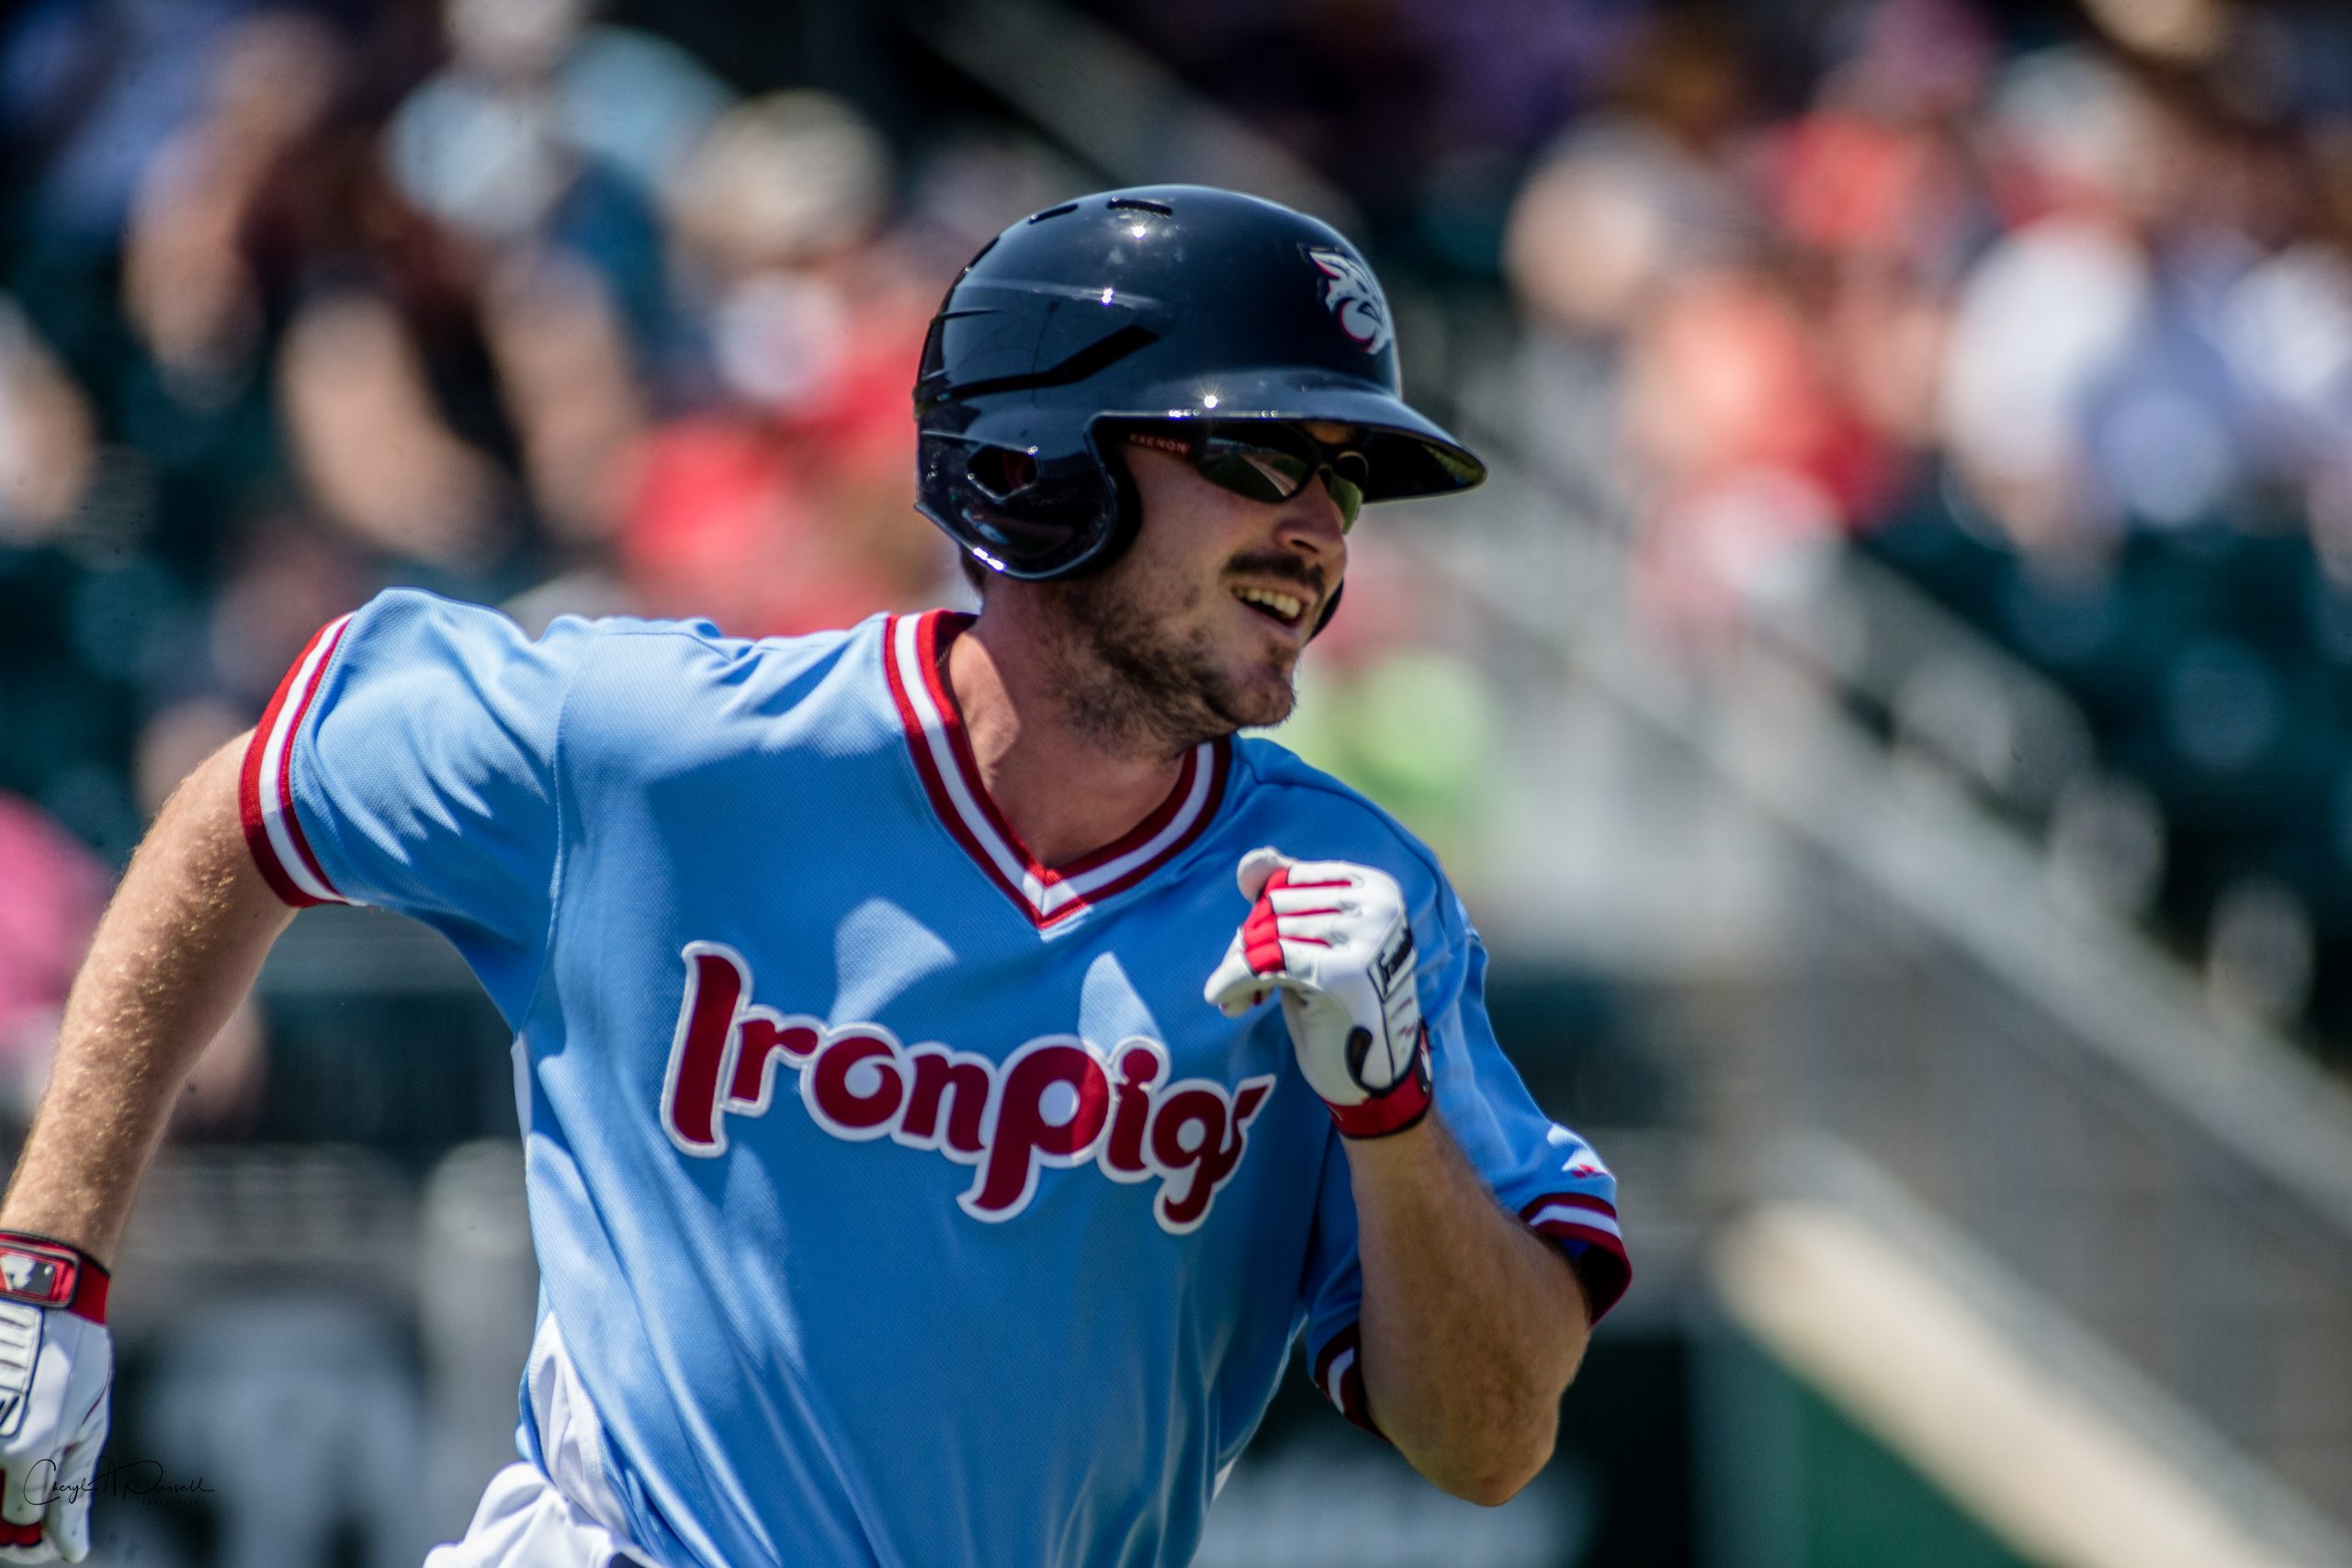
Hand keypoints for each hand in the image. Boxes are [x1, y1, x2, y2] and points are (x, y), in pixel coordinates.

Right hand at [0, 1235, 111, 1563]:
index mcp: (28, 1452)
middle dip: (5, 1532)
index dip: (33, 1540)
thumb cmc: (74, 1356)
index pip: (20, 1525)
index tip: (43, 1542)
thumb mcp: (90, 1422)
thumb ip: (74, 1489)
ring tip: (14, 1485)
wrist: (37, 1295)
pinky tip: (6, 1464)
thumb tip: (71, 1551)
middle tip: (24, 1532)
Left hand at [1204, 847, 1432, 1137]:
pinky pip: (1268, 962)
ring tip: (1238, 997)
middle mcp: (1378, 907)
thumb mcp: (1310, 943)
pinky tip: (1224, 999)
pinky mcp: (1345, 975)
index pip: (1286, 880)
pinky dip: (1235, 979)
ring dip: (1239, 966)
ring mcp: (1366, 939)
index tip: (1251, 950)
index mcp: (1376, 888)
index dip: (1259, 916)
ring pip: (1267, 934)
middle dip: (1247, 943)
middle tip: (1240, 981)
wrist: (1373, 1078)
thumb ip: (1285, 897)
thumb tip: (1250, 861)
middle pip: (1274, 906)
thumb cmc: (1338, 1007)